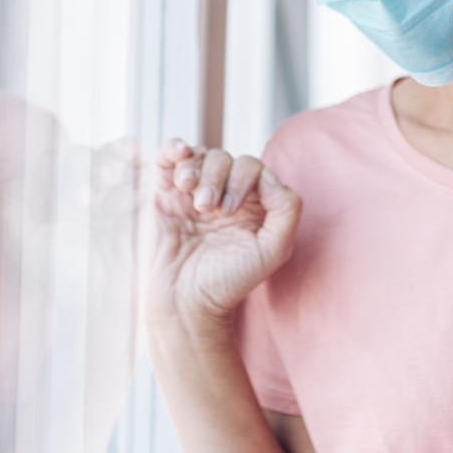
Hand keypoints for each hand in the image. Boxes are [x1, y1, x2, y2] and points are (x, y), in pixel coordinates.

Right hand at [145, 137, 301, 333]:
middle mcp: (226, 194)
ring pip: (200, 156)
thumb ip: (287, 210)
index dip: (242, 179)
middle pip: (226, 159)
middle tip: (208, 209)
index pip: (253, 168)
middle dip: (218, 178)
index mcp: (254, 204)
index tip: (229, 211)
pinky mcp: (165, 195)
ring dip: (197, 169)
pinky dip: (173, 149)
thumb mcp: (273, 250)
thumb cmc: (229, 282)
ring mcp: (195, 193)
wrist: (184, 303)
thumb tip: (271, 178)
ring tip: (191, 198)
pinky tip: (178, 153)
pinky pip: (169, 159)